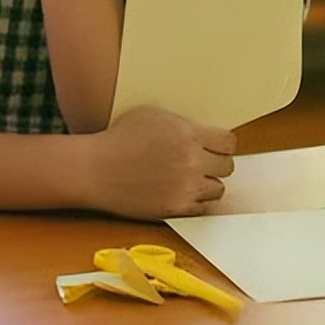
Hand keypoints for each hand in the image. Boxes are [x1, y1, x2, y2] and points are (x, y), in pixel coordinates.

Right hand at [87, 106, 235, 219]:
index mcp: (187, 135)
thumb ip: (182, 124)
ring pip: (218, 189)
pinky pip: (204, 208)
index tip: (215, 147)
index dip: (222, 144)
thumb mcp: (150, 116)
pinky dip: (196, 201)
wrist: (95, 169)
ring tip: (188, 179)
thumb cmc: (116, 140)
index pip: (229, 142)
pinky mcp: (177, 208)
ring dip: (206, 184)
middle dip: (214, 164)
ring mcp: (185, 187)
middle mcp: (191, 161)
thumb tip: (204, 132)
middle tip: (200, 163)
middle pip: (227, 167)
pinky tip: (182, 192)